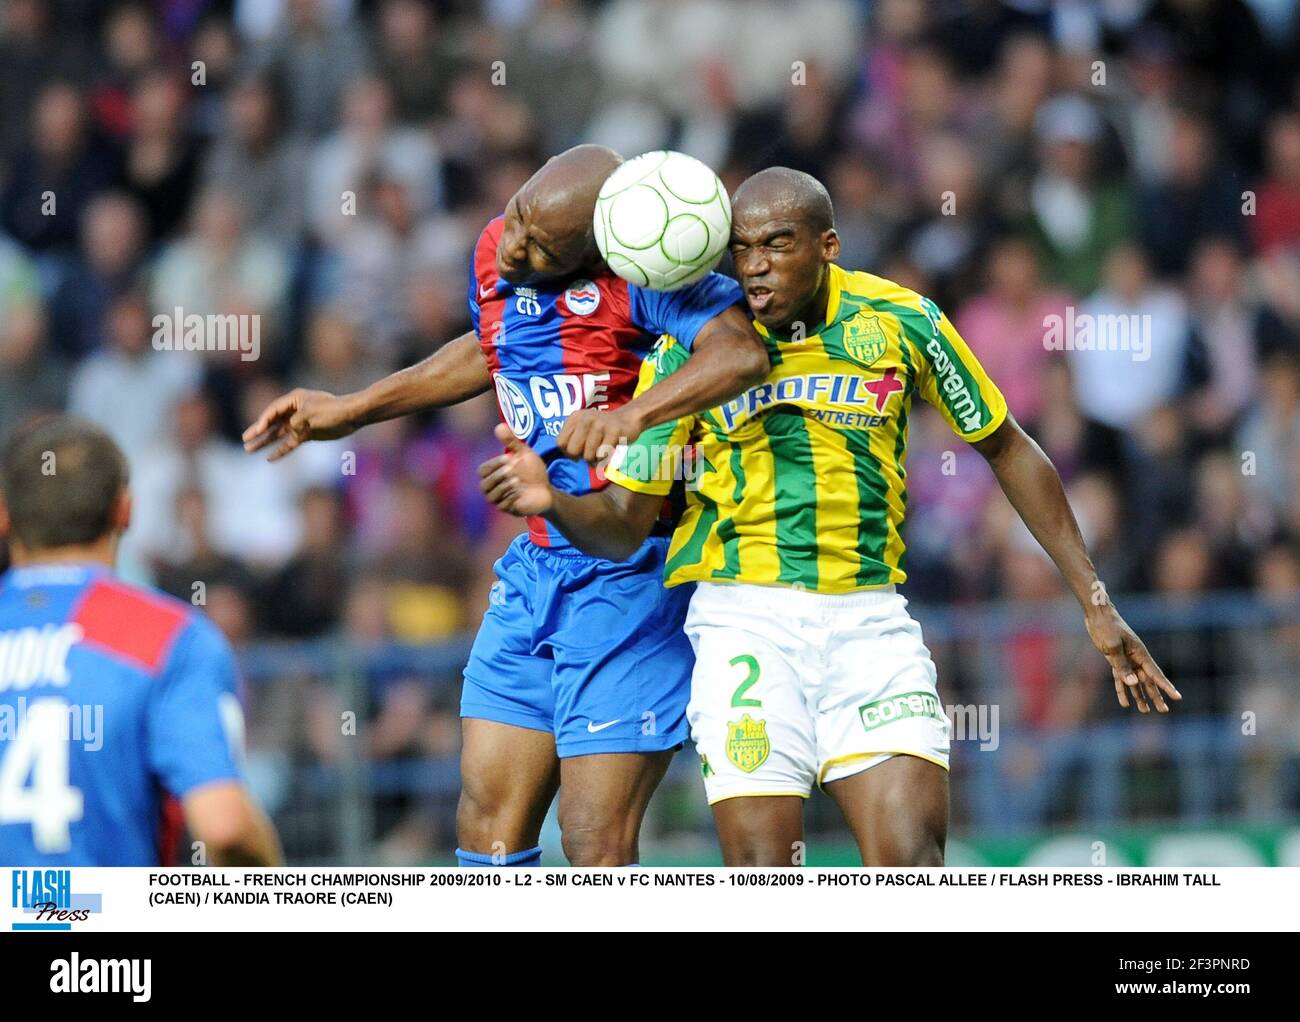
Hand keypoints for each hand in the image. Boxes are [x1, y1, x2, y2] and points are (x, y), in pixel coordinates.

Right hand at [242, 389, 358, 460]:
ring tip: (249, 449)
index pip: (273, 411)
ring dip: (265, 441)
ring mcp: (299, 423)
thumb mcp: (311, 414)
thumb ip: (296, 422)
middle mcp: (294, 411)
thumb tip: (289, 431)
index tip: (258, 429)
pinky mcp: (306, 434)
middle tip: (245, 439)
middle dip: (258, 431)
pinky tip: (269, 458)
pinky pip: (290, 443)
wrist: (352, 416)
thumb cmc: (333, 410)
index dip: (264, 420)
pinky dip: (280, 450)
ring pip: (278, 434)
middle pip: (272, 422)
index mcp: (294, 400)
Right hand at [479, 423, 554, 515]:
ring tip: (517, 480)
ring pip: (492, 496)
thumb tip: (499, 426)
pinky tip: (521, 491)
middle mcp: (493, 489)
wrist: (547, 490)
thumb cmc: (532, 471)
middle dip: (498, 476)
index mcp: (493, 475)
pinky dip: (512, 497)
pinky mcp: (509, 510)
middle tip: (512, 469)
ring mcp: (500, 501)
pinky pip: (504, 505)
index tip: (508, 458)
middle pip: (484, 485)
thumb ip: (511, 442)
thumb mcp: (524, 454)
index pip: (483, 471)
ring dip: (504, 487)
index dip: (494, 464)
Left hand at [556, 406, 644, 463]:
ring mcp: (600, 425)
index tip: (578, 452)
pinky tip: (610, 451)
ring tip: (601, 452)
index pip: (560, 443)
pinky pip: (603, 455)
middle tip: (591, 453)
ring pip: (588, 456)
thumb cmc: (602, 428)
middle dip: (581, 457)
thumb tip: (567, 457)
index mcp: (575, 418)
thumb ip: (571, 439)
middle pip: (572, 451)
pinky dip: (606, 458)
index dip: (568, 452)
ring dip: (595, 460)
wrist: (628, 418)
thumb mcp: (583, 427)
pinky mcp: (614, 432)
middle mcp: (585, 419)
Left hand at [1085, 605, 1180, 712]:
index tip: (1178, 697)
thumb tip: (1134, 684)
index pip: (1156, 674)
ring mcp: (1126, 660)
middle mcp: (1136, 658)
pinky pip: (1120, 679)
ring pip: (1135, 682)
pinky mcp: (1115, 660)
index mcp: (1140, 654)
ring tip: (1145, 711)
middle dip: (1156, 696)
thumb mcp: (1113, 646)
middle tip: (1163, 711)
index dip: (1166, 687)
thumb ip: (1122, 665)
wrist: (1097, 614)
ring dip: (1140, 696)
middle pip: (1148, 681)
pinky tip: (1124, 703)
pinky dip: (1122, 690)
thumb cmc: (1107, 627)